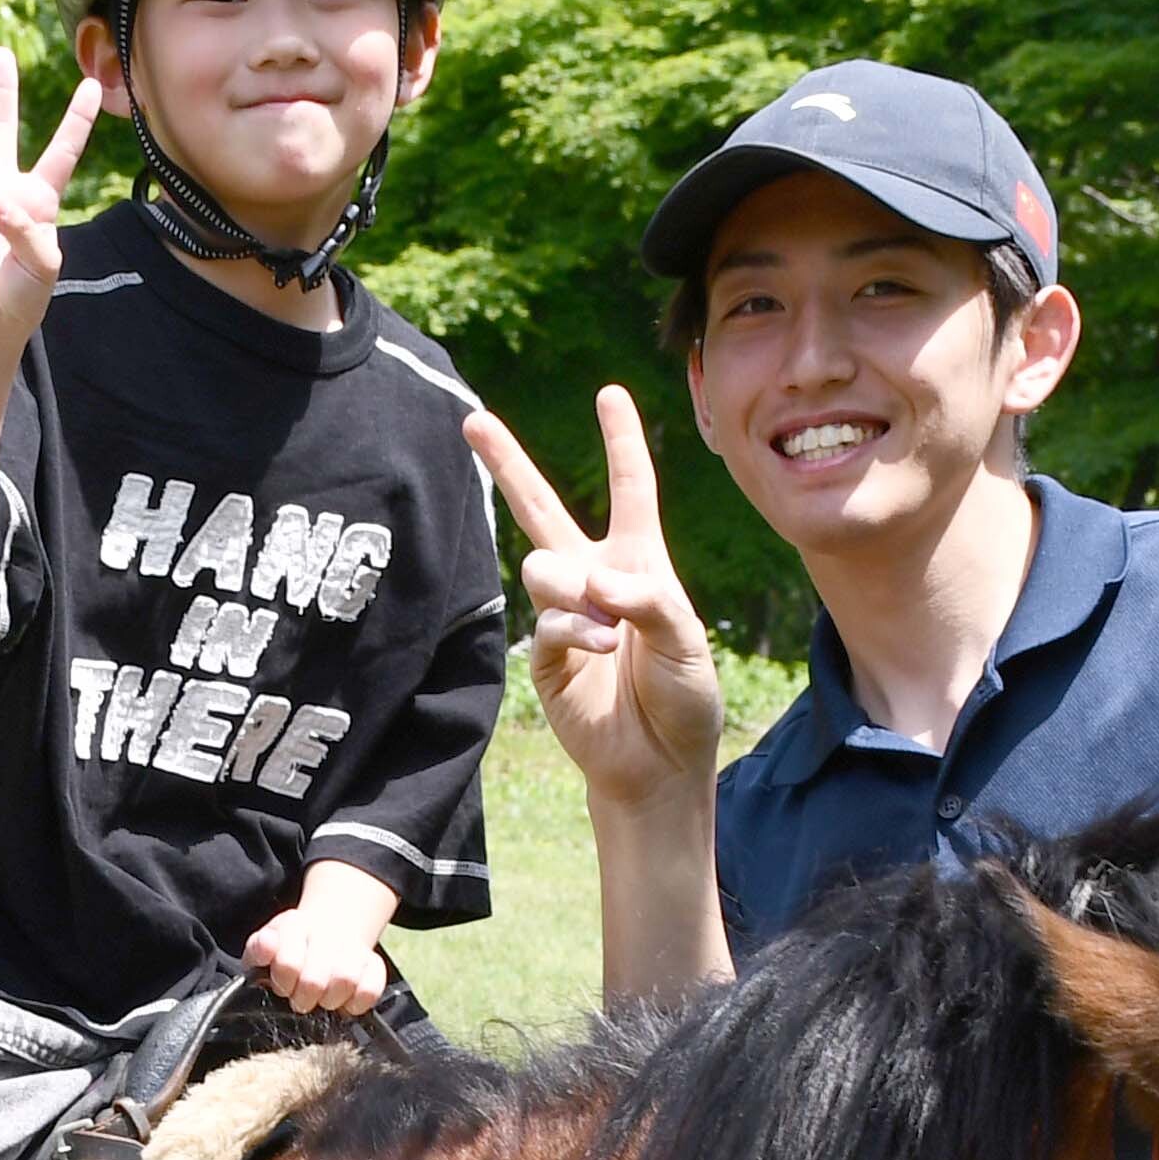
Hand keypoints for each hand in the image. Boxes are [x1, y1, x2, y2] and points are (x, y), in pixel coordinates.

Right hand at [0, 49, 103, 364]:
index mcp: (39, 197)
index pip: (61, 152)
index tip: (93, 86)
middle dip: (1, 88)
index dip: (76, 120)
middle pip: (1, 126)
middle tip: (0, 51)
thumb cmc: (21, 296)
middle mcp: (4, 187)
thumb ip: (29, 229)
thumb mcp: (44, 265)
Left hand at [244, 864, 399, 1014]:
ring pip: (346, 981)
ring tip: (322, 998)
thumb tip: (267, 943)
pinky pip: (370, 991)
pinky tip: (343, 1000)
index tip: (282, 985)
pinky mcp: (374, 965)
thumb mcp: (261, 950)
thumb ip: (258, 950)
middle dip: (304, 998)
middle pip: (315, 981)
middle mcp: (326, 932)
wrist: (324, 935)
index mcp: (294, 925)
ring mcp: (354, 948)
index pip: (288, 963)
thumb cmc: (285, 953)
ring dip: (330, 999)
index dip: (283, 982)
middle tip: (300, 997)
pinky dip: (356, 1003)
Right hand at [466, 390, 727, 804]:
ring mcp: (565, 615)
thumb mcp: (686, 640)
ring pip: (541, 567)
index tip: (610, 393)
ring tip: (607, 630)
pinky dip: (575, 632)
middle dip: (507, 464)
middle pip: (541, 508)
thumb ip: (646, 599)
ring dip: (572, 590)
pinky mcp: (545, 655)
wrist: (658, 765)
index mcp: (640, 562)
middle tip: (472, 421)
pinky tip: (599, 651)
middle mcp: (596, 579)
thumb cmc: (683, 698)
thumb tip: (591, 580)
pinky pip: (547, 622)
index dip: (621, 441)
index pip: (630, 488)